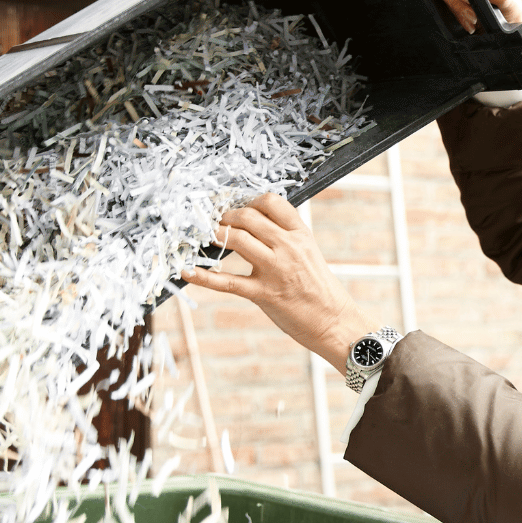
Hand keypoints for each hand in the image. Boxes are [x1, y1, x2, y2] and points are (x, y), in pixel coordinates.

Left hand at [180, 193, 378, 368]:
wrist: (334, 321)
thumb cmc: (320, 288)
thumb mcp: (309, 253)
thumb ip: (286, 238)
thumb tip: (257, 224)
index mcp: (301, 235)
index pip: (272, 203)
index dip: (249, 200)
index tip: (238, 206)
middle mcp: (288, 248)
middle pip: (248, 217)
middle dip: (226, 216)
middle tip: (216, 221)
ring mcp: (275, 270)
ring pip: (237, 239)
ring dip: (216, 234)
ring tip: (206, 236)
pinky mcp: (263, 294)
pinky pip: (227, 282)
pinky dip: (203, 277)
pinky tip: (187, 272)